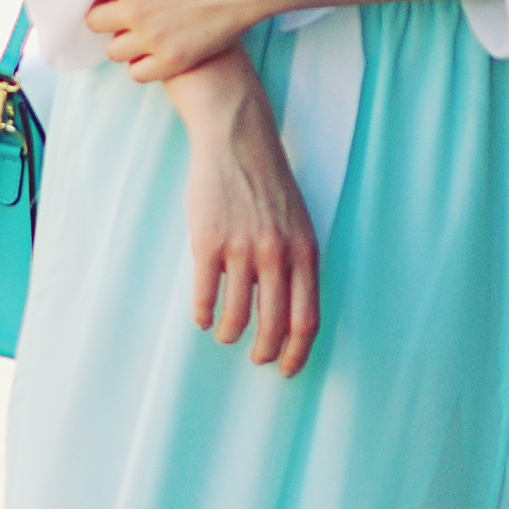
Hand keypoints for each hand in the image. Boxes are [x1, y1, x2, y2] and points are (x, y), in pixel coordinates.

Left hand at [88, 0, 283, 81]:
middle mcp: (132, 9)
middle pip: (95, 22)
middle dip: (108, 14)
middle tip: (127, 10)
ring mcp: (152, 38)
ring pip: (113, 51)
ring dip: (123, 41)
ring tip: (141, 33)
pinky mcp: (174, 60)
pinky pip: (138, 74)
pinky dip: (141, 64)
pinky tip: (154, 52)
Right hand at [167, 51, 318, 375]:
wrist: (237, 139)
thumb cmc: (270, 185)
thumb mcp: (300, 223)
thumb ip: (300, 264)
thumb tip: (293, 313)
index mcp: (305, 252)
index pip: (306, 319)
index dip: (297, 352)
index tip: (287, 369)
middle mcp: (276, 254)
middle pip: (273, 325)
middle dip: (265, 352)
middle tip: (257, 358)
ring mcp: (240, 249)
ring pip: (236, 316)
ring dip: (230, 334)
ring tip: (226, 335)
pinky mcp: (207, 242)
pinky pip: (205, 295)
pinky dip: (204, 315)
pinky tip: (203, 318)